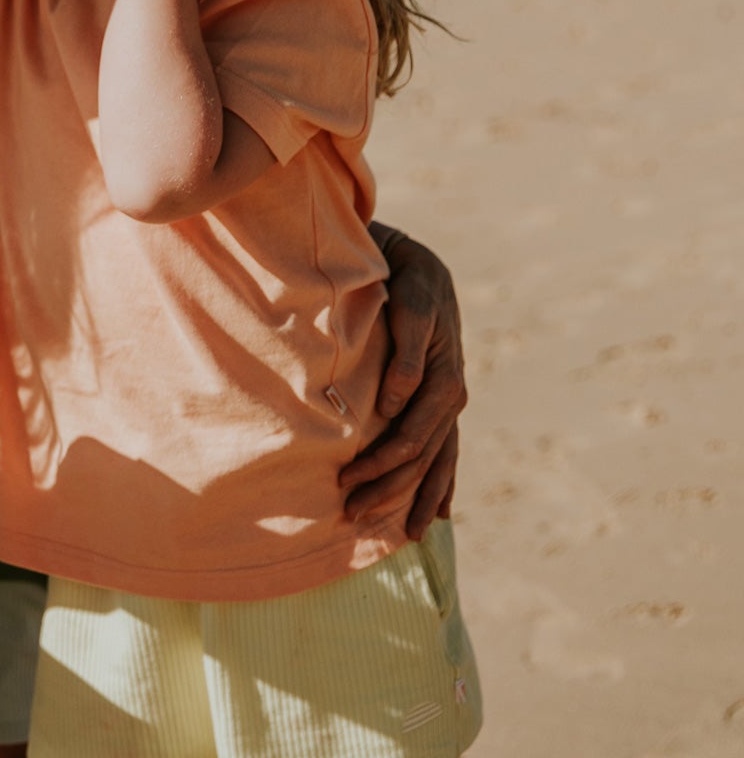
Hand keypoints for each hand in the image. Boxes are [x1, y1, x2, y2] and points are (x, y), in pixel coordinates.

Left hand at [339, 230, 466, 537]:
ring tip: (399, 535)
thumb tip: (396, 404)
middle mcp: (451, 396)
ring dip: (415, 497)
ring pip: (436, 461)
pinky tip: (436, 513)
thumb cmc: (407, 280)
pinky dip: (442, 482)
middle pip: (422, 459)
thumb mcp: (411, 304)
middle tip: (351, 517)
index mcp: (444, 379)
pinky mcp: (441, 398)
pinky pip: (445, 450)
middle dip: (390, 492)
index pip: (412, 437)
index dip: (382, 465)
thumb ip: (407, 352)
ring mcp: (449, 401)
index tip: (347, 484)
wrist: (420, 263)